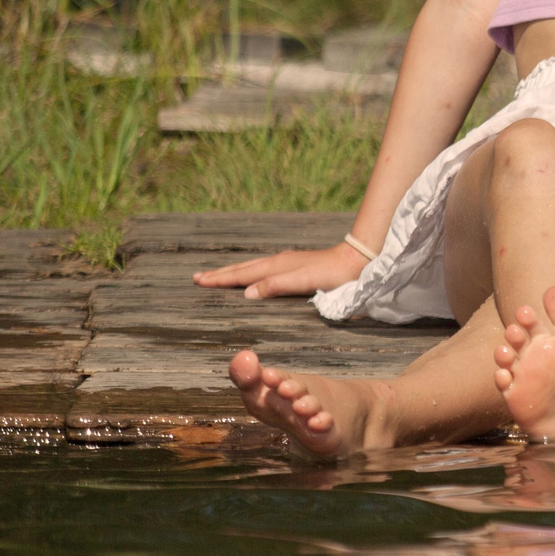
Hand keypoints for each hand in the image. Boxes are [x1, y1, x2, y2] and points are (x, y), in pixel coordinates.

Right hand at [193, 241, 370, 299]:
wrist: (357, 262)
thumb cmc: (332, 275)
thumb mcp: (303, 282)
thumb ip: (275, 286)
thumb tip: (246, 293)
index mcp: (276, 267)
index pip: (241, 274)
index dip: (220, 279)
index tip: (198, 281)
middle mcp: (278, 262)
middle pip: (243, 268)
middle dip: (220, 274)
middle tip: (197, 277)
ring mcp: (286, 263)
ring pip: (252, 267)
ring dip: (233, 272)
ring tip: (217, 275)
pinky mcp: (295, 266)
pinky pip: (263, 269)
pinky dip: (250, 273)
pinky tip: (253, 276)